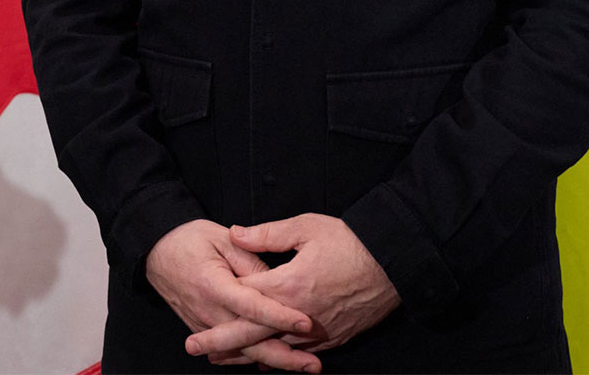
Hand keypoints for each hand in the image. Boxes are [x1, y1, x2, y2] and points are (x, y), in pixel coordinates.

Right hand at [145, 219, 316, 371]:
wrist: (155, 250)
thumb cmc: (189, 239)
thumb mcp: (221, 237)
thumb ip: (250, 257)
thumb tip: (276, 280)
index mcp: (213, 284)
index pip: (252, 306)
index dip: (280, 316)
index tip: (307, 322)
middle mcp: (208, 310)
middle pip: (250, 342)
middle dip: (284, 356)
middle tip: (314, 364)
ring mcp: (204, 324)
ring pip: (242, 352)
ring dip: (274, 361)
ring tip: (305, 366)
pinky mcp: (203, 329)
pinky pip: (231, 351)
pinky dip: (254, 358)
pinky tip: (276, 362)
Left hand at [185, 215, 398, 360]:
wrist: (394, 263)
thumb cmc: (349, 241)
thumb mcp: (305, 227)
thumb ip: (266, 234)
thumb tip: (234, 234)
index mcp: (289, 286)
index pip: (245, 302)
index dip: (218, 310)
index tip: (194, 320)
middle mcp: (301, 316)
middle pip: (253, 334)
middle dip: (222, 343)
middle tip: (195, 348)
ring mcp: (319, 331)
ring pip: (276, 350)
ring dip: (247, 354)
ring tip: (220, 358)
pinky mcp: (334, 337)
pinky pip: (301, 353)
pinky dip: (279, 357)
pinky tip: (264, 359)